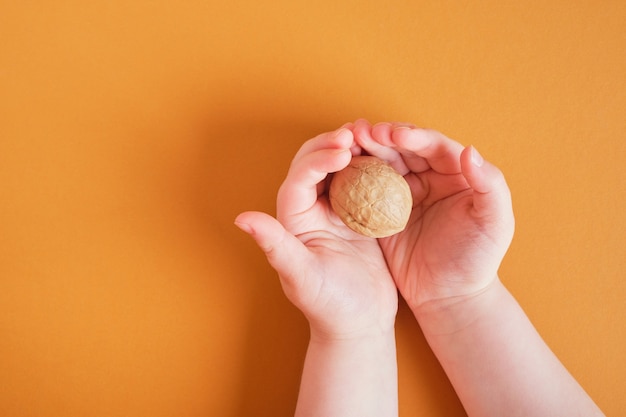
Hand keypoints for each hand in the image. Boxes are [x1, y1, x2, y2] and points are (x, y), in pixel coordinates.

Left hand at [235, 126, 397, 338]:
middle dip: (332, 144)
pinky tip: (388, 157)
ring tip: (371, 135)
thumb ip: (275, 246)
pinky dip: (373, 166)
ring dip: (353, 150)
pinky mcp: (360, 215)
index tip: (342, 151)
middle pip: (314, 164)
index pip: (300, 179)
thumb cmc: (329, 306)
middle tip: (356, 133)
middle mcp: (311, 211)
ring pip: (339, 168)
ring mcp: (336, 211)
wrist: (360, 324)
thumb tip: (242, 219)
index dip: (318, 160)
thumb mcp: (302, 277)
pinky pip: (364, 181)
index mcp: (294, 221)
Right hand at [351, 120, 514, 311]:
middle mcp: (429, 179)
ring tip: (349, 143)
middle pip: (404, 150)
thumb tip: (469, 150)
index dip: (414, 137)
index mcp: (456, 174)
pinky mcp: (384, 214)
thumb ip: (490, 184)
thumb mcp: (495, 223)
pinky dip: (355, 177)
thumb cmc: (478, 261)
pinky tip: (342, 169)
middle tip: (362, 132)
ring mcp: (404, 196)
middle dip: (383, 138)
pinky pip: (368, 190)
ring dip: (366, 152)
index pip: (433, 147)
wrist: (450, 297)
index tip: (394, 135)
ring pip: (383, 165)